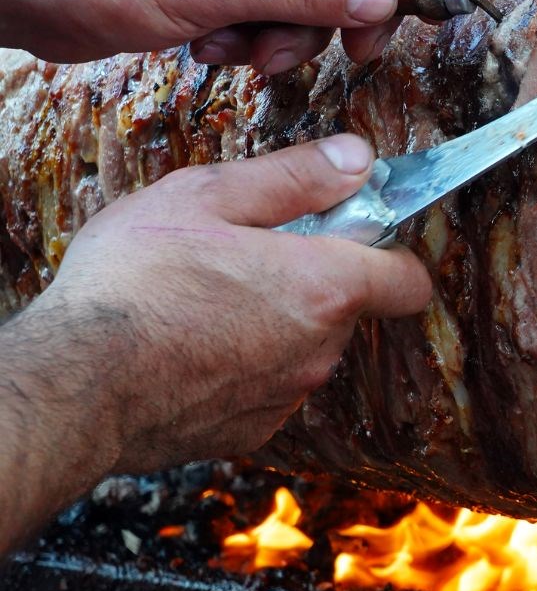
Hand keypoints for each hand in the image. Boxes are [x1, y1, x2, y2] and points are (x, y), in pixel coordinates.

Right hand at [4, 136, 431, 480]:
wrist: (74, 383)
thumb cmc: (133, 284)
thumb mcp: (207, 197)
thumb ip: (295, 177)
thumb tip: (358, 159)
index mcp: (326, 288)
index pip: (408, 281)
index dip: (388, 253)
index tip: (351, 234)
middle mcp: (321, 350)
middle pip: (349, 308)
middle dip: (314, 280)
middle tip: (247, 256)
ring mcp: (288, 396)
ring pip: (306, 348)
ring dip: (275, 323)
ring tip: (206, 300)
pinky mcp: (252, 431)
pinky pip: (268, 387)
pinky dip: (243, 365)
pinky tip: (191, 345)